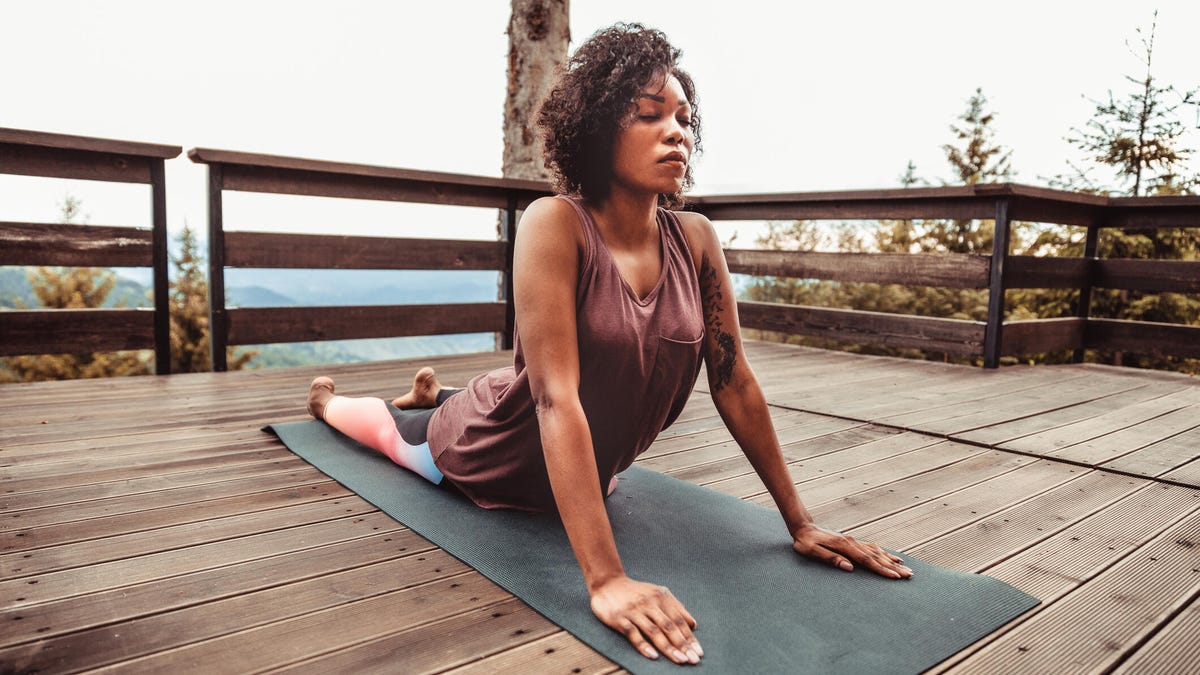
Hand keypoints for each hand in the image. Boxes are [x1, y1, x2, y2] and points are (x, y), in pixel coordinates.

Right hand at [589, 576, 702, 664]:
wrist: (607, 583)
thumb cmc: (636, 592)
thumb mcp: (658, 593)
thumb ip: (676, 607)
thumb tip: (693, 625)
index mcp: (661, 597)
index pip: (678, 620)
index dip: (689, 637)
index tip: (698, 652)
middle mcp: (649, 603)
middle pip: (669, 626)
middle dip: (683, 645)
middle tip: (693, 660)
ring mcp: (634, 611)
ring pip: (654, 631)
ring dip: (668, 647)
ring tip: (680, 660)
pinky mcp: (619, 618)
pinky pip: (633, 633)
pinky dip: (643, 645)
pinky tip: (653, 656)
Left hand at [792, 523, 912, 578]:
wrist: (804, 528)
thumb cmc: (805, 542)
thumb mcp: (812, 552)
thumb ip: (830, 559)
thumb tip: (849, 567)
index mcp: (844, 546)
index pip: (867, 560)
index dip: (882, 569)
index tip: (895, 577)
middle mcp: (852, 542)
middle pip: (876, 556)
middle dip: (894, 567)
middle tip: (909, 576)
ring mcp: (854, 542)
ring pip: (877, 552)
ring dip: (892, 561)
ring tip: (907, 568)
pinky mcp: (853, 542)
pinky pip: (873, 549)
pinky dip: (885, 554)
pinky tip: (893, 558)